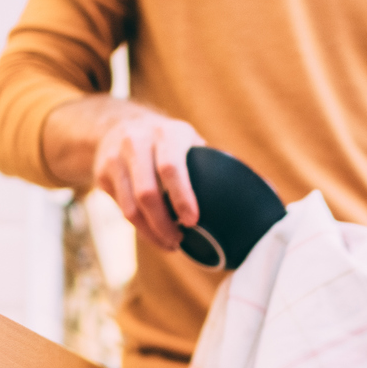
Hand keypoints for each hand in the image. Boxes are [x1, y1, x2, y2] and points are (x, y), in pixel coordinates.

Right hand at [91, 108, 204, 252]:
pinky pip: (122, 209)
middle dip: (165, 225)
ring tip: (170, 243)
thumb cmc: (168, 142)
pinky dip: (140, 228)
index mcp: (167, 133)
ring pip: (130, 208)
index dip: (182, 198)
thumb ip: (218, 164)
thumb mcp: (190, 141)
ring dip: (151, 233)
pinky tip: (154, 233)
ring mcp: (114, 157)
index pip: (170, 168)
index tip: (193, 221)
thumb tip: (266, 188)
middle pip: (147, 194)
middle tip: (180, 241)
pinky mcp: (101, 173)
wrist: (119, 124)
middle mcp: (136, 141)